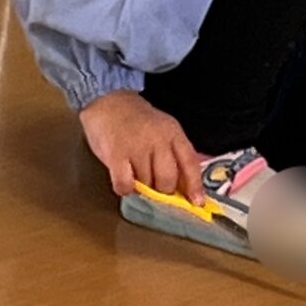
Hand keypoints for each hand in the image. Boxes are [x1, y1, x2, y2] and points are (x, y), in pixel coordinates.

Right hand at [79, 92, 205, 202]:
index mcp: (173, 133)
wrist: (109, 102)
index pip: (189, 163)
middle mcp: (158, 140)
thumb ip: (172, 154)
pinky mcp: (117, 156)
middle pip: (167, 180)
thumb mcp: (162, 131)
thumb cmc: (135, 122)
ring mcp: (137, 148)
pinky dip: (125, 189)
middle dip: (162, 190)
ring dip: (141, 188)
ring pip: (146, 185)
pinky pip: (125, 186)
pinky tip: (123, 181)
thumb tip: (181, 186)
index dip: (194, 186)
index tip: (197, 203)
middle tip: (153, 187)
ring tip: (135, 176)